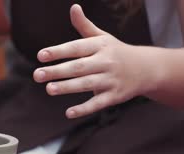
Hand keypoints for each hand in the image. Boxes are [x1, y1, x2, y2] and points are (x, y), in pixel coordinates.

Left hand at [33, 4, 149, 117]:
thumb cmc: (116, 52)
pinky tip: (68, 113)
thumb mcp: (102, 37)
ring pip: (86, 84)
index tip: (40, 55)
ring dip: (67, 87)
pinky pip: (97, 103)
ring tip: (48, 89)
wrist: (147, 69)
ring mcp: (111, 80)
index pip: (76, 48)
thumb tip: (73, 7)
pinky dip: (84, 109)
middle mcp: (106, 62)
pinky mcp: (115, 96)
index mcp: (101, 46)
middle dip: (57, 71)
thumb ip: (84, 26)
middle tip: (37, 75)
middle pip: (78, 67)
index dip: (58, 51)